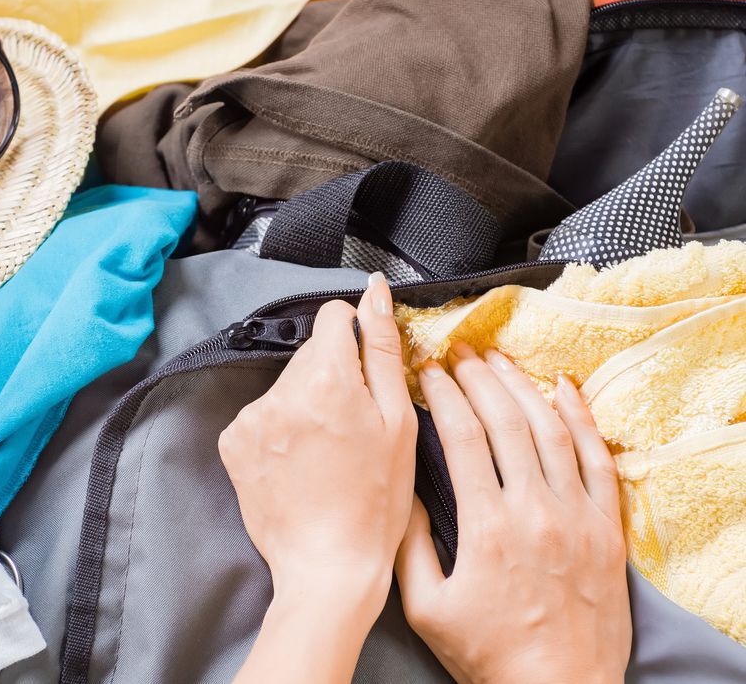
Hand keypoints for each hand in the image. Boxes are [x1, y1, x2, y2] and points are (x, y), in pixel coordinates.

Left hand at [220, 272, 415, 682]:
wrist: (327, 566)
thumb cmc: (376, 501)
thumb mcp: (397, 422)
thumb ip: (383, 349)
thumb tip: (375, 292)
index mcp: (327, 379)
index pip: (332, 317)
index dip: (354, 337)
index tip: (363, 368)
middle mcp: (279, 391)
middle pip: (309, 354)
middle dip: (333, 375)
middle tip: (352, 425)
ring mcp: (250, 417)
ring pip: (286, 384)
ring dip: (305, 402)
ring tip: (327, 450)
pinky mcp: (233, 441)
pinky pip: (262, 413)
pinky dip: (280, 427)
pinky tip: (300, 461)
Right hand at [396, 341, 630, 683]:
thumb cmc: (490, 655)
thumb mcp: (426, 607)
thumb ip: (409, 545)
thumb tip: (403, 491)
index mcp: (487, 527)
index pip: (462, 438)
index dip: (443, 397)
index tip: (428, 373)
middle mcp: (534, 511)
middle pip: (506, 422)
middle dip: (478, 380)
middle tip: (458, 354)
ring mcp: (576, 516)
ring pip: (550, 430)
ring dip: (522, 387)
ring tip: (498, 360)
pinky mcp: (605, 527)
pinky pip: (597, 458)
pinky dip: (581, 418)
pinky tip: (563, 388)